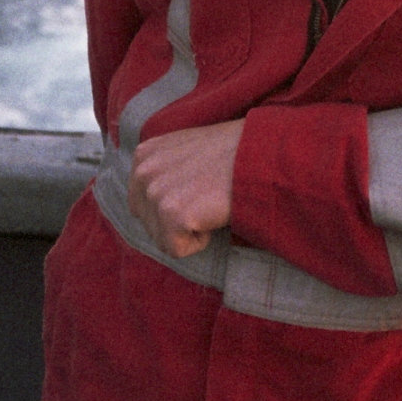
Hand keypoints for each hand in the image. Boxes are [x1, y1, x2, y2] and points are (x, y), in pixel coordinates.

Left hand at [126, 118, 242, 256]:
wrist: (259, 154)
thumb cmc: (231, 154)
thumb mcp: (184, 151)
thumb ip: (163, 171)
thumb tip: (157, 200)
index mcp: (143, 155)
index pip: (142, 204)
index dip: (172, 209)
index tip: (197, 194)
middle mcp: (142, 171)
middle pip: (149, 225)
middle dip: (177, 223)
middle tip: (206, 200)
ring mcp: (155, 192)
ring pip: (162, 239)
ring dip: (189, 230)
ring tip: (210, 203)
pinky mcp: (172, 214)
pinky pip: (176, 249)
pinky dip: (199, 241)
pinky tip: (213, 214)